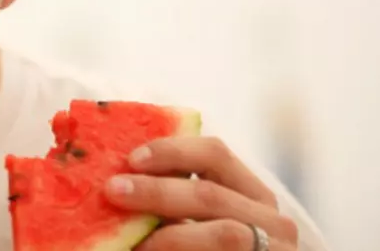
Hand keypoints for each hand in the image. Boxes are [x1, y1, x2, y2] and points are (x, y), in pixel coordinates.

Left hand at [103, 136, 298, 249]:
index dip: (172, 151)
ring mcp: (277, 249)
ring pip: (223, 234)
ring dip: (169, 236)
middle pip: (211, 194)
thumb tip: (121, 179)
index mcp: (251, 192)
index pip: (215, 153)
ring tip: (131, 241)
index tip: (132, 159)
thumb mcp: (197, 221)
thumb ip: (172, 204)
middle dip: (157, 192)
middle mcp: (272, 219)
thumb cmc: (205, 247)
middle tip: (114, 191)